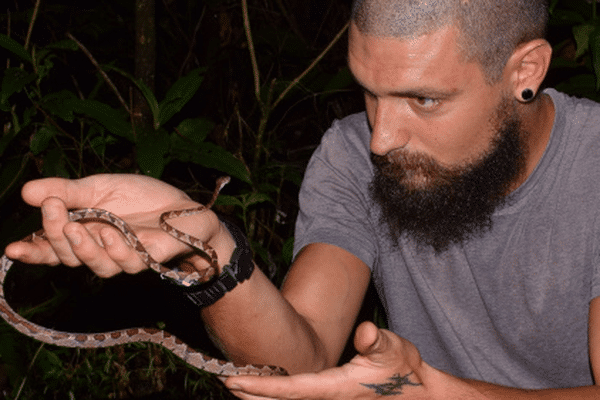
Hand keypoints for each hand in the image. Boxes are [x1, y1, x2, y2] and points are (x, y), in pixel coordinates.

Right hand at [4, 174, 227, 276]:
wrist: (183, 207)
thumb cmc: (141, 198)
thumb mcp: (100, 186)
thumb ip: (68, 191)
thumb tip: (28, 192)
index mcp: (83, 233)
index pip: (52, 248)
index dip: (33, 251)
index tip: (12, 249)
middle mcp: (100, 250)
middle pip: (70, 256)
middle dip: (57, 235)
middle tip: (52, 209)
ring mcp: (124, 257)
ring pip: (97, 264)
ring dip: (84, 247)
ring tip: (76, 227)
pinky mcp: (148, 258)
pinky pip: (128, 261)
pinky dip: (117, 248)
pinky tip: (111, 233)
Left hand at [223, 321, 435, 399]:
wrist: (418, 393)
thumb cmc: (403, 369)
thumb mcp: (394, 349)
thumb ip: (377, 341)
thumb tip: (365, 332)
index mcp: (337, 388)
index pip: (292, 389)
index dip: (262, 387)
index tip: (235, 382)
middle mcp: (329, 399)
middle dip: (253, 395)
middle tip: (225, 382)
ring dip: (263, 397)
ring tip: (237, 387)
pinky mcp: (334, 399)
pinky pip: (300, 399)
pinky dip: (280, 397)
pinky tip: (267, 391)